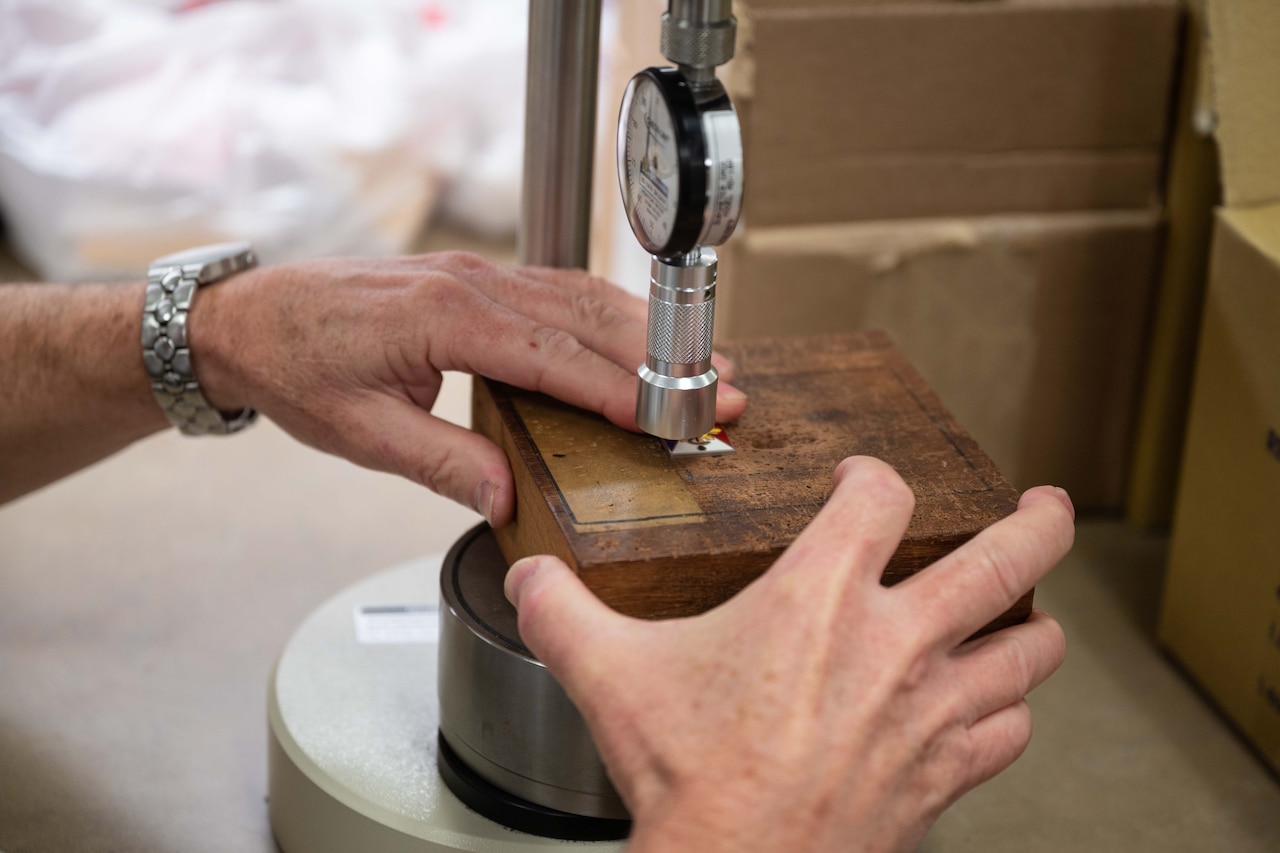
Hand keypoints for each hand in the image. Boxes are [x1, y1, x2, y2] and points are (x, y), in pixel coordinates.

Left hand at [193, 253, 746, 524]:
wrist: (250, 317)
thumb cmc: (299, 368)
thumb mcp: (361, 433)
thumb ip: (441, 462)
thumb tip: (509, 498)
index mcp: (443, 317)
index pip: (552, 354)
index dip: (618, 388)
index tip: (670, 416)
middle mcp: (471, 283)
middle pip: (586, 316)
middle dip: (660, 358)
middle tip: (722, 392)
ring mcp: (478, 274)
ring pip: (582, 297)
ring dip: (646, 334)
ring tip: (705, 367)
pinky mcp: (478, 279)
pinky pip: (559, 291)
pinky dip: (610, 317)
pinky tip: (639, 340)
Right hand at [506, 456, 1072, 852]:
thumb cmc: (689, 780)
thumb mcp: (608, 676)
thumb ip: (563, 613)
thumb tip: (529, 580)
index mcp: (820, 598)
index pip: (880, 495)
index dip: (873, 475)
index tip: (860, 481)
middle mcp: (894, 644)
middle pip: (1006, 558)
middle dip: (1037, 524)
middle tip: (1048, 508)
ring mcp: (930, 711)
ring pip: (1028, 649)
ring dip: (1034, 622)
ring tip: (1033, 609)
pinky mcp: (943, 774)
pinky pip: (1007, 729)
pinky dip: (1008, 710)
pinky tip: (995, 706)